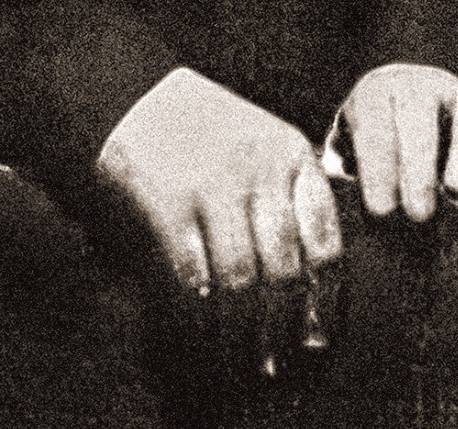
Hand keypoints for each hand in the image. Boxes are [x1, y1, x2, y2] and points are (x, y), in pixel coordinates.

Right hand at [96, 66, 342, 377]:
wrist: (132, 94)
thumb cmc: (205, 131)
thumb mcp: (261, 144)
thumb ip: (288, 198)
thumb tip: (313, 288)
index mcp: (290, 152)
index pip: (324, 238)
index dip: (325, 299)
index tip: (317, 338)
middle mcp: (257, 167)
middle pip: (283, 269)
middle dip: (280, 329)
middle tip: (274, 363)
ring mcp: (211, 183)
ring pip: (240, 281)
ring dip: (240, 335)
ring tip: (238, 364)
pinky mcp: (167, 202)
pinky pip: (190, 278)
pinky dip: (195, 320)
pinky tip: (197, 340)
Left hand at [337, 63, 457, 232]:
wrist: (411, 138)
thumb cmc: (374, 162)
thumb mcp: (351, 164)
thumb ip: (343, 183)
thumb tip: (335, 217)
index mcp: (376, 92)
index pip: (373, 120)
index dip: (376, 165)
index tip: (380, 212)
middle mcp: (419, 83)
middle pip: (419, 111)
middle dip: (417, 164)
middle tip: (417, 215)